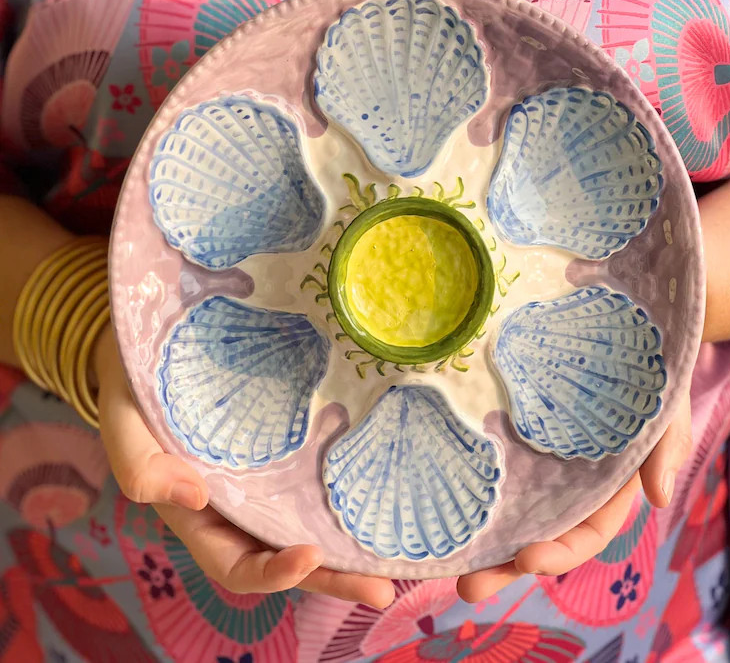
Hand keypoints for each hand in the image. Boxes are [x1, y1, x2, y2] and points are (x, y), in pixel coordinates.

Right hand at [94, 325, 394, 607]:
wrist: (153, 350)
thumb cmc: (133, 393)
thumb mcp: (123, 428)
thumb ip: (140, 468)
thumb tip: (195, 497)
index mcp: (199, 518)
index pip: (239, 566)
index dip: (274, 573)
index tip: (310, 555)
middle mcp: (239, 508)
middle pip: (288, 557)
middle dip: (334, 577)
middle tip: (381, 588)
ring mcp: (266, 479)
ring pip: (309, 524)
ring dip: (349, 546)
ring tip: (395, 556)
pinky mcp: (286, 447)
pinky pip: (315, 479)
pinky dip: (345, 494)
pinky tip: (379, 493)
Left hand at [457, 393, 691, 602]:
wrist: (623, 339)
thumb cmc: (651, 383)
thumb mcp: (665, 414)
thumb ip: (665, 453)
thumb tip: (659, 499)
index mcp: (604, 491)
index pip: (582, 535)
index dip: (558, 553)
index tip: (527, 559)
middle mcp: (564, 485)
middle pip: (535, 534)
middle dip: (503, 565)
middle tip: (466, 588)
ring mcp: (533, 459)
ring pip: (506, 506)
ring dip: (477, 537)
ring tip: (443, 559)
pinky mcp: (509, 429)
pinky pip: (488, 459)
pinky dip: (467, 481)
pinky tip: (439, 497)